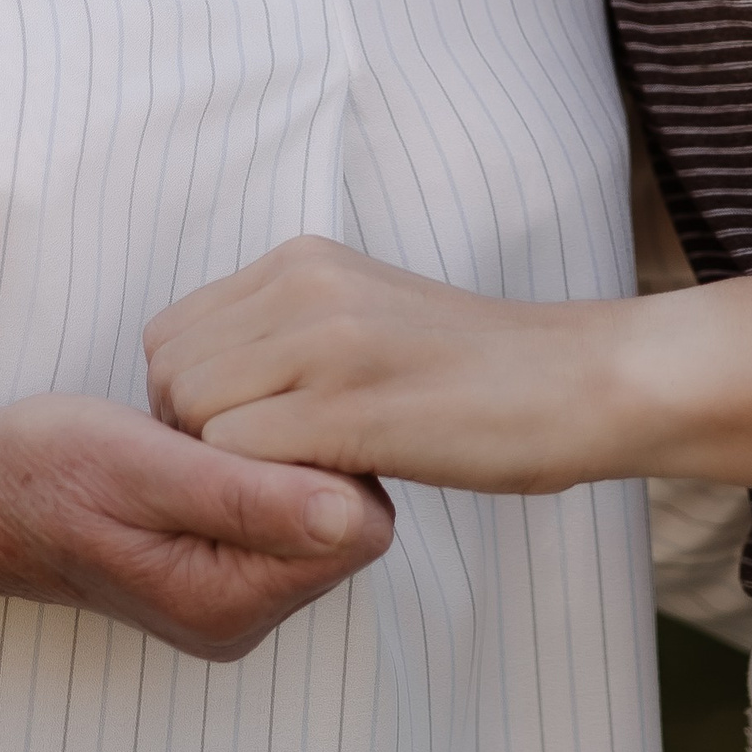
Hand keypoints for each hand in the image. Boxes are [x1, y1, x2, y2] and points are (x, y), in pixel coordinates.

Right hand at [0, 392, 392, 658]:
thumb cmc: (43, 473)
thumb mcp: (140, 470)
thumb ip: (244, 499)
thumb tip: (351, 515)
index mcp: (229, 603)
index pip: (359, 529)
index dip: (332, 454)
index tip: (265, 413)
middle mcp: (242, 616)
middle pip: (348, 524)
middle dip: (310, 457)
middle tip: (230, 418)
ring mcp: (232, 598)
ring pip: (320, 513)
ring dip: (283, 458)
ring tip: (206, 432)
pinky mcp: (223, 570)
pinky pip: (284, 513)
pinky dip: (260, 467)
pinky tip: (205, 445)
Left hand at [144, 237, 623, 493]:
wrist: (582, 383)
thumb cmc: (478, 372)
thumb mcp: (368, 317)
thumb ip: (290, 333)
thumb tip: (211, 389)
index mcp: (303, 260)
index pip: (172, 331)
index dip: (190, 397)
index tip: (247, 435)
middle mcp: (304, 285)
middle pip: (169, 373)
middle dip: (194, 435)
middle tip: (266, 471)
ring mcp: (327, 342)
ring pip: (194, 414)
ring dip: (229, 465)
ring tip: (300, 479)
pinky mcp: (352, 406)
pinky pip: (239, 455)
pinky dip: (263, 491)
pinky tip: (327, 491)